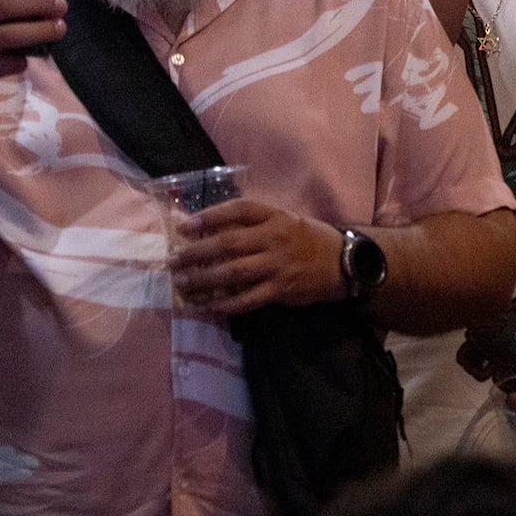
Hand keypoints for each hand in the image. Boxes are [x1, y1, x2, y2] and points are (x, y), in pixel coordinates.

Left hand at [168, 202, 346, 314]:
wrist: (343, 263)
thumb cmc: (307, 239)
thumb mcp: (284, 221)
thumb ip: (252, 224)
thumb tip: (209, 228)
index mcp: (275, 217)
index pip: (239, 210)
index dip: (209, 216)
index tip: (183, 225)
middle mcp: (275, 239)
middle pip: (228, 243)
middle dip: (196, 252)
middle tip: (172, 260)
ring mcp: (277, 265)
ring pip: (233, 272)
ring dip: (203, 279)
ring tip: (182, 283)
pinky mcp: (280, 289)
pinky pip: (247, 299)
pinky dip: (225, 304)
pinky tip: (208, 306)